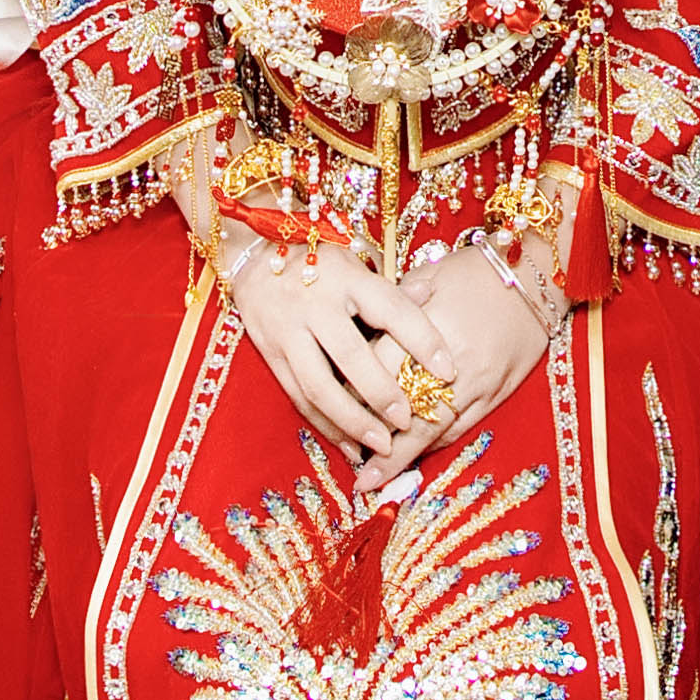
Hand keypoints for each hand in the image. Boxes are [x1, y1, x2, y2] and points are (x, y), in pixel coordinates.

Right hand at [219, 241, 423, 473]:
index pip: (392, 310)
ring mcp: (288, 330)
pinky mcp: (270, 353)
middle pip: (351, 356)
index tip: (448, 371)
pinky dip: (324, 424)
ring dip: (352, 421)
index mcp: (347, 278)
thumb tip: (430, 292)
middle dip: (382, 394)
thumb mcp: (356, 262)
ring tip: (381, 445)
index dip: (422, 340)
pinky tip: (348, 444)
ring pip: (319, 385)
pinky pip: (298, 396)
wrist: (252, 254)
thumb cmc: (319, 262)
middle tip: (408, 421)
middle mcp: (316, 303)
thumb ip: (390, 288)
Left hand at [355, 242, 568, 496]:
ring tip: (372, 479)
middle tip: (348, 460)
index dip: (351, 397)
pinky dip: (432, 446)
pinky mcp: (494, 395)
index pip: (377, 373)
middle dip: (371, 438)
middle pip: (401, 411)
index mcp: (425, 328)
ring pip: (429, 431)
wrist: (535, 277)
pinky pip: (458, 430)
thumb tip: (359, 338)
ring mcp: (475, 383)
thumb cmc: (474, 272)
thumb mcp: (427, 278)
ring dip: (399, 458)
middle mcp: (449, 362)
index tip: (329, 412)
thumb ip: (392, 310)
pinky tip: (412, 457)